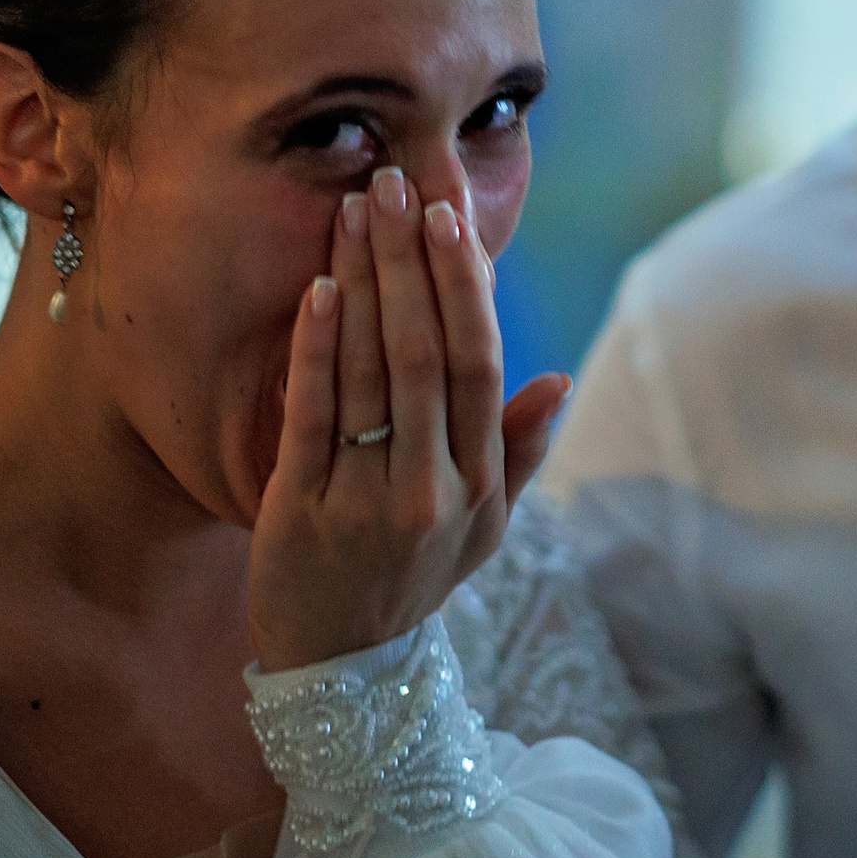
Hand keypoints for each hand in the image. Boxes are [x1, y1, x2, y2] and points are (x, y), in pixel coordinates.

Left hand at [249, 164, 570, 671]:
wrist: (338, 671)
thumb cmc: (411, 580)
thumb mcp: (484, 530)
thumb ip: (519, 452)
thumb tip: (557, 381)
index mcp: (478, 485)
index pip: (478, 366)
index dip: (466, 288)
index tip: (451, 219)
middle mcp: (430, 490)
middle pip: (425, 355)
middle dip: (412, 264)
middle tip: (397, 186)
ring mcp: (365, 500)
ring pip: (370, 373)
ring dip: (364, 283)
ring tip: (356, 212)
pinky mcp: (299, 511)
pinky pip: (312, 415)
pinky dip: (316, 348)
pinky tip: (318, 290)